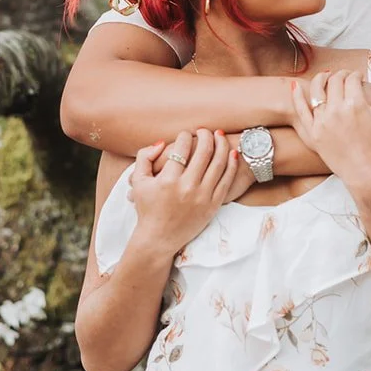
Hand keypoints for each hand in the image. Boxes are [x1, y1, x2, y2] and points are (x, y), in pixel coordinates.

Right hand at [128, 128, 238, 253]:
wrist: (158, 239)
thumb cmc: (147, 208)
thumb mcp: (138, 181)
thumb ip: (144, 157)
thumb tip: (162, 142)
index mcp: (168, 180)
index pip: (182, 148)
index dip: (185, 136)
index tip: (185, 134)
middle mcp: (187, 187)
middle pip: (203, 151)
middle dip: (205, 135)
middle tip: (204, 130)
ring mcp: (202, 197)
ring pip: (218, 163)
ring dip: (221, 145)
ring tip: (219, 136)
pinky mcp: (213, 205)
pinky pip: (226, 180)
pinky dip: (231, 165)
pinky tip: (231, 153)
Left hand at [290, 72, 370, 191]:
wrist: (367, 176)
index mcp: (356, 104)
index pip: (352, 79)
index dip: (356, 74)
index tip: (358, 76)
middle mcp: (337, 111)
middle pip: (334, 81)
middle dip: (341, 74)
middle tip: (345, 76)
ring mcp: (322, 122)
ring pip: (316, 91)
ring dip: (320, 79)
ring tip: (325, 77)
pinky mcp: (313, 135)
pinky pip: (301, 111)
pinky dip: (296, 97)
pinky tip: (295, 87)